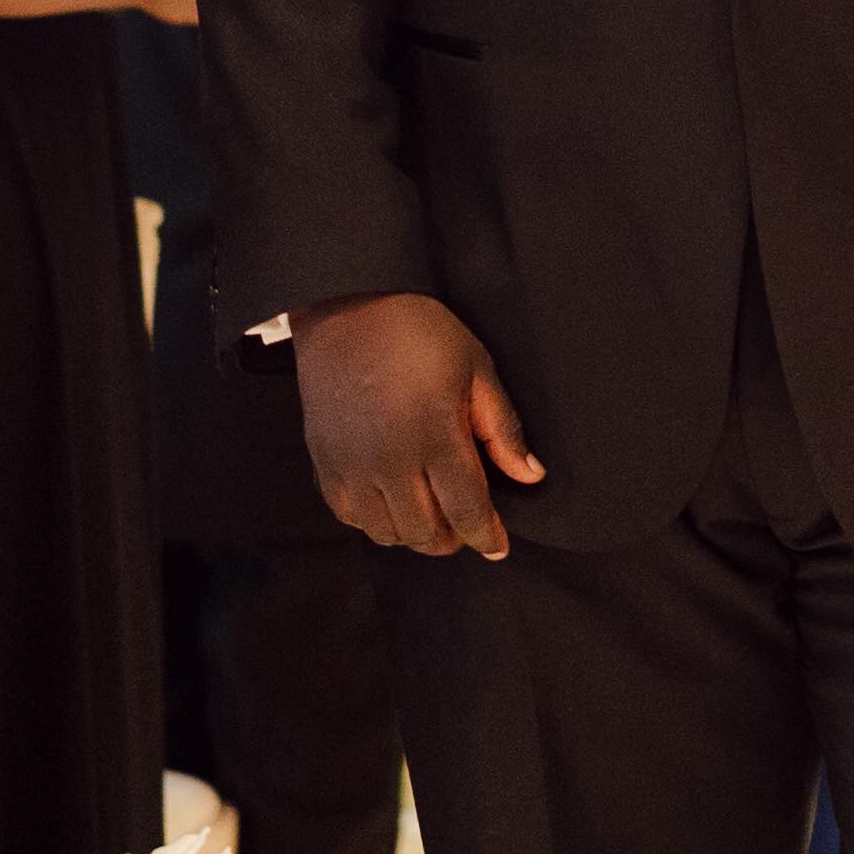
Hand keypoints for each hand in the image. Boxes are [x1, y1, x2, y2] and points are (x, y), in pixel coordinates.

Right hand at [292, 289, 543, 558]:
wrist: (348, 306)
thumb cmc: (418, 330)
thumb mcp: (476, 368)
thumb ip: (502, 428)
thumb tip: (529, 475)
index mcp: (435, 437)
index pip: (467, 511)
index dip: (486, 537)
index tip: (498, 547)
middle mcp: (390, 462)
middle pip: (425, 533)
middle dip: (452, 540)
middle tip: (466, 526)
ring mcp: (352, 466)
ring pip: (385, 533)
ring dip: (413, 534)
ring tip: (430, 514)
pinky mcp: (323, 462)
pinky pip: (349, 516)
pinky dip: (374, 522)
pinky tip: (391, 503)